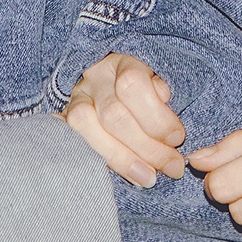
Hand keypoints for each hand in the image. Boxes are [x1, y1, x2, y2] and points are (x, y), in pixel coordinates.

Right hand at [63, 53, 185, 186]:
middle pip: (113, 115)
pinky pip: (73, 144)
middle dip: (147, 147)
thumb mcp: (158, 85)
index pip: (132, 84)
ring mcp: (75, 101)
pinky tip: (124, 177)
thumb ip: (161, 97)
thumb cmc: (145, 92)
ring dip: (123, 160)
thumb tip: (167, 117)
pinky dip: (100, 163)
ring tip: (148, 178)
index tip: (177, 138)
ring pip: (88, 129)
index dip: (156, 115)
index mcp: (121, 63)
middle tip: (171, 166)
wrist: (110, 89)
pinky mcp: (64, 123)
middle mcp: (93, 79)